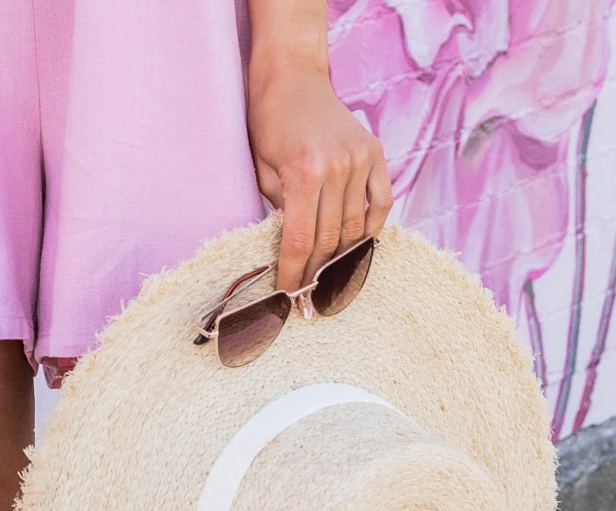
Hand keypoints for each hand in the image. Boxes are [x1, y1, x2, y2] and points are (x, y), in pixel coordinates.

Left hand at [247, 65, 392, 294]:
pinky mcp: (375, 154)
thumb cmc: (269, 121)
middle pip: (329, 240)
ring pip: (355, 229)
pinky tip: (358, 247)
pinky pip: (382, 204)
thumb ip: (280, 210)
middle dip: (316, 274)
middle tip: (310, 299)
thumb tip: (294, 251)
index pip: (300, 241)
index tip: (290, 297)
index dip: (295, 274)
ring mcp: (360, 161)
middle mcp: (337, 169)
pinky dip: (372, 229)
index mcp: (304, 173)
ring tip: (331, 280)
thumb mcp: (263, 169)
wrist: (293, 76)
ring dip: (342, 259)